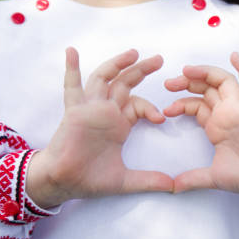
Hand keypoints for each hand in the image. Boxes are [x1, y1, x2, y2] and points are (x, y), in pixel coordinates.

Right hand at [27, 48, 173, 207]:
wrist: (65, 183)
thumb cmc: (91, 179)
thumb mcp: (126, 180)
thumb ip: (149, 180)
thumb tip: (173, 187)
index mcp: (119, 123)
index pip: (138, 104)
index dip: (151, 107)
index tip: (162, 119)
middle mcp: (105, 111)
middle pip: (125, 83)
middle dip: (141, 70)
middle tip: (159, 59)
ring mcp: (89, 109)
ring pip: (104, 78)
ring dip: (117, 64)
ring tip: (133, 52)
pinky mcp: (74, 111)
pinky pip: (71, 87)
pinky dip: (71, 69)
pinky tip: (72, 51)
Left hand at [163, 52, 238, 199]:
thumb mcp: (213, 177)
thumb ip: (192, 179)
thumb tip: (172, 188)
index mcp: (217, 125)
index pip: (196, 105)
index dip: (180, 104)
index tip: (165, 111)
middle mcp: (227, 113)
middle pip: (206, 88)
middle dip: (187, 82)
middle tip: (169, 83)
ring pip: (222, 81)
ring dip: (205, 73)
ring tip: (187, 70)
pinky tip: (235, 56)